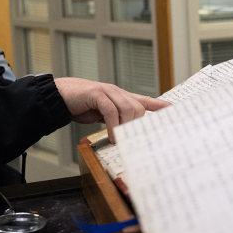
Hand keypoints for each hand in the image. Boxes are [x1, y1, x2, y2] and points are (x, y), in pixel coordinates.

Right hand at [54, 77, 169, 142]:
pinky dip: (113, 125)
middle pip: (138, 108)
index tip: (174, 110)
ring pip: (127, 108)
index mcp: (120, 97)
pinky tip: (112, 136)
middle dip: (137, 125)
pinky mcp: (96, 94)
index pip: (144, 100)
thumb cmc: (80, 106)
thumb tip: (125, 135)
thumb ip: (115, 120)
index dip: (160, 105)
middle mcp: (116, 92)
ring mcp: (107, 91)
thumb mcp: (101, 114)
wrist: (59, 97)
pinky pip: (111, 111)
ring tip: (119, 140)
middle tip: (132, 140)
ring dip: (125, 127)